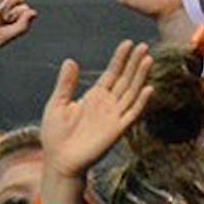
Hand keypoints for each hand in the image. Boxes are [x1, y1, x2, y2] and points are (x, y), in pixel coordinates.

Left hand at [39, 41, 153, 179]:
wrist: (59, 159)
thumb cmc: (55, 134)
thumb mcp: (57, 103)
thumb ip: (66, 83)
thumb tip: (71, 60)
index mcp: (94, 97)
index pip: (112, 74)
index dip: (120, 59)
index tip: (128, 44)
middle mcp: (108, 104)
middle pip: (125, 79)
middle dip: (134, 63)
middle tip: (144, 46)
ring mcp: (114, 116)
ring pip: (132, 92)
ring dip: (140, 77)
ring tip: (148, 59)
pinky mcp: (117, 129)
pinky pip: (132, 113)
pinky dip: (141, 101)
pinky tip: (148, 88)